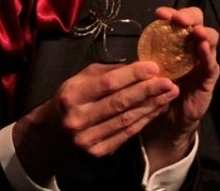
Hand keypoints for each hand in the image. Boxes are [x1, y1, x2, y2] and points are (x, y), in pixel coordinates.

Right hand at [12, 60, 179, 184]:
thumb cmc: (68, 100)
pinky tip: (157, 109)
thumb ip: (106, 72)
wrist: (50, 136)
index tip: (154, 67)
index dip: (132, 75)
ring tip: (169, 93)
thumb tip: (137, 66)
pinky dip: (144, 120)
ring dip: (151, 106)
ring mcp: (89, 139)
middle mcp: (78, 119)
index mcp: (71, 96)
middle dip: (148, 91)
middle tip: (169, 81)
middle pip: (119, 103)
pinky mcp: (99, 152)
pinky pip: (127, 134)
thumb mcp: (79, 79)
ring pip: (127, 120)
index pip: (107, 84)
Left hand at [142, 6, 219, 170]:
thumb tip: (135, 42)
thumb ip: (147, 55)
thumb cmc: (157, 88)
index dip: (171, 13)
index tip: (159, 13)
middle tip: (179, 19)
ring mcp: (202, 61)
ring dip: (202, 33)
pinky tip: (202, 48)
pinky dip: (207, 55)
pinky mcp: (208, 78)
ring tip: (195, 31)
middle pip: (197, 23)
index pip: (178, 20)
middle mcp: (192, 47)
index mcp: (176, 41)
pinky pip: (210, 64)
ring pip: (209, 40)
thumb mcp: (149, 69)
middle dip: (189, 17)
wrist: (167, 119)